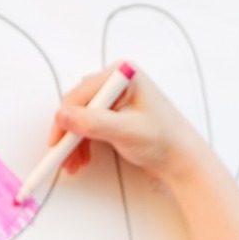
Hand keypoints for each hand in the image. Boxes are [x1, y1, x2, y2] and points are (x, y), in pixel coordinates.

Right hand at [49, 65, 209, 185]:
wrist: (182, 160)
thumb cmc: (164, 141)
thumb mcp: (125, 131)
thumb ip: (92, 122)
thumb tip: (63, 116)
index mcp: (122, 75)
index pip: (80, 95)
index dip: (64, 121)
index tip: (56, 144)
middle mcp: (117, 82)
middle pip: (78, 106)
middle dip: (69, 135)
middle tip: (63, 158)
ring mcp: (116, 98)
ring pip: (82, 118)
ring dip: (75, 142)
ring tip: (74, 164)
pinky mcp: (116, 114)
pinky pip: (90, 125)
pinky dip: (84, 143)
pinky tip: (82, 158)